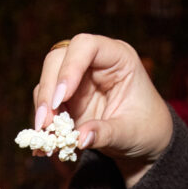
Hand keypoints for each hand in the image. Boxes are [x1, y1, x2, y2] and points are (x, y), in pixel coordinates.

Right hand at [34, 34, 172, 186]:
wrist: (143, 141)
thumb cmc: (145, 128)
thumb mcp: (130, 133)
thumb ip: (105, 133)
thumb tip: (80, 138)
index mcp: (117, 59)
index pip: (86, 46)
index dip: (70, 68)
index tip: (62, 98)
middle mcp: (93, 64)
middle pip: (57, 60)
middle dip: (49, 90)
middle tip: (45, 122)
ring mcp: (76, 81)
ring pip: (47, 82)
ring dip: (42, 108)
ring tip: (45, 135)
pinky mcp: (66, 101)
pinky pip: (46, 105)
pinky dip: (42, 122)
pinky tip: (43, 141)